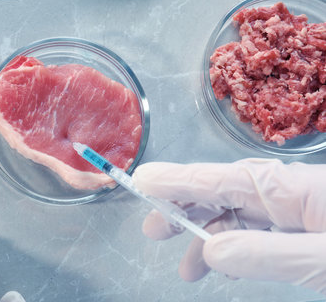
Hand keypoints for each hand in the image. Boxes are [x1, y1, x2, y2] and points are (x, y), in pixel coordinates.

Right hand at [132, 158, 325, 294]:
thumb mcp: (322, 259)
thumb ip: (268, 253)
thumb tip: (211, 250)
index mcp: (290, 187)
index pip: (220, 179)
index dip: (177, 180)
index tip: (142, 180)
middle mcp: (286, 190)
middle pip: (222, 193)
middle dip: (183, 210)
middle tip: (153, 231)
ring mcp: (296, 208)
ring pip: (238, 215)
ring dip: (208, 239)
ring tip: (188, 269)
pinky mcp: (303, 226)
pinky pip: (259, 230)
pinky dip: (236, 247)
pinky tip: (226, 265)